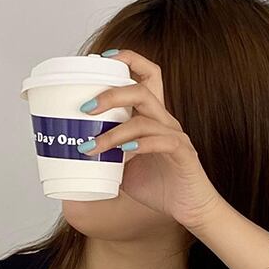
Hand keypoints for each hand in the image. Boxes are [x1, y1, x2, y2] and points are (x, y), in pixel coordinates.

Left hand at [78, 47, 226, 230]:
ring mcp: (175, 136)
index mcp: (153, 117)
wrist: (190, 209)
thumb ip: (108, 156)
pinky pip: (161, 142)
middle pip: (141, 90)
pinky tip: (123, 154)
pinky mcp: (182, 154)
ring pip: (144, 120)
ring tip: (91, 146)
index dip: (128, 60)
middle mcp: (165, 121)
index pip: (147, 75)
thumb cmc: (160, 187)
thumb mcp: (125, 169)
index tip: (102, 60)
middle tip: (85, 108)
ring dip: (113, 132)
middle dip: (110, 94)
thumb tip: (77, 153)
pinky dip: (140, 146)